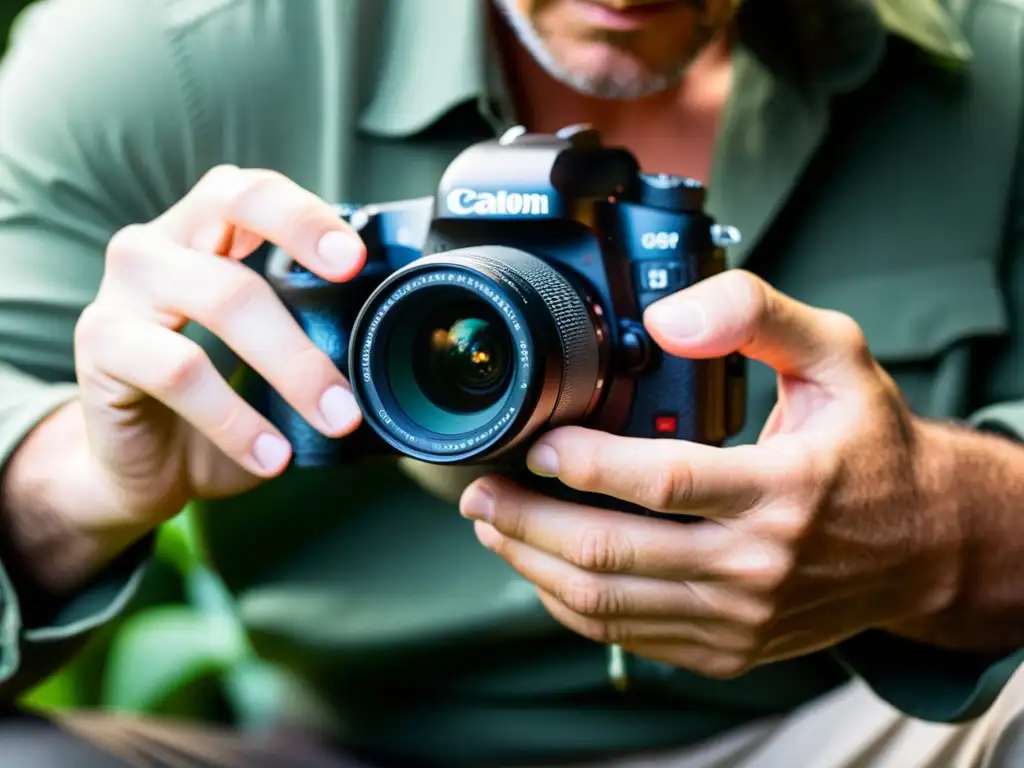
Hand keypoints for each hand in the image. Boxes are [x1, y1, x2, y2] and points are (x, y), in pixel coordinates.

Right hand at [74, 165, 364, 525]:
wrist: (146, 464)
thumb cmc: (218, 403)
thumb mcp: (274, 364)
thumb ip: (319, 338)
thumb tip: (395, 350)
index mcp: (207, 231)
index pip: (256, 193)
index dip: (306, 217)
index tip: (354, 259)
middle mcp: (161, 243)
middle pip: (240, 231)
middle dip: (319, 293)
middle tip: (358, 365)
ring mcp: (124, 286)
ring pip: (223, 299)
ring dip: (294, 367)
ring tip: (336, 419)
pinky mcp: (100, 341)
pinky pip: (180, 369)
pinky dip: (237, 419)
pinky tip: (271, 455)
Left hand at [459, 270, 960, 677]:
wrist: (926, 543)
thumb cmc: (872, 446)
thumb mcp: (837, 356)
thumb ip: (756, 315)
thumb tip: (668, 318)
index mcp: (785, 488)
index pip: (665, 482)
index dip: (586, 463)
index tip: (538, 444)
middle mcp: (760, 565)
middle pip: (614, 553)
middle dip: (528, 521)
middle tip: (481, 492)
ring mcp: (742, 618)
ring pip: (609, 604)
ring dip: (534, 565)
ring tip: (492, 529)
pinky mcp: (730, 648)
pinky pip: (629, 637)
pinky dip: (573, 606)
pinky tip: (543, 571)